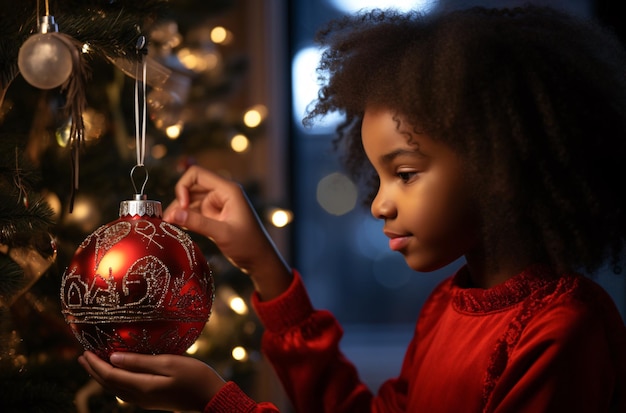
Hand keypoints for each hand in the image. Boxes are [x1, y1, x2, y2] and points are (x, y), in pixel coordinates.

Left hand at [78, 351, 224, 411]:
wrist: (210, 397)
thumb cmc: (194, 376)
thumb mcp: (168, 363)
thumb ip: (140, 361)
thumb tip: (113, 358)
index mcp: (142, 386)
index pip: (110, 374)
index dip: (95, 363)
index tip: (85, 350)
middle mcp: (139, 396)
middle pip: (109, 383)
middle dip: (93, 370)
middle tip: (81, 356)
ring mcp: (145, 400)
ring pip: (115, 388)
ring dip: (102, 376)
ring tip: (93, 365)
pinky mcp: (151, 399)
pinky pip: (125, 390)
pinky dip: (114, 381)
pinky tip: (116, 374)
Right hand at [163, 165, 291, 299]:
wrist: (260, 260)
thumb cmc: (248, 245)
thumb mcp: (222, 233)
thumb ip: (198, 223)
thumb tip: (172, 214)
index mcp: (228, 190)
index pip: (197, 174)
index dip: (184, 187)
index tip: (182, 207)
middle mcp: (222, 193)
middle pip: (191, 187)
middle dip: (178, 202)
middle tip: (167, 220)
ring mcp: (217, 205)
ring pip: (190, 201)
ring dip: (179, 211)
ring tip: (168, 226)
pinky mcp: (214, 216)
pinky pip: (194, 212)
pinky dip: (185, 218)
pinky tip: (176, 227)